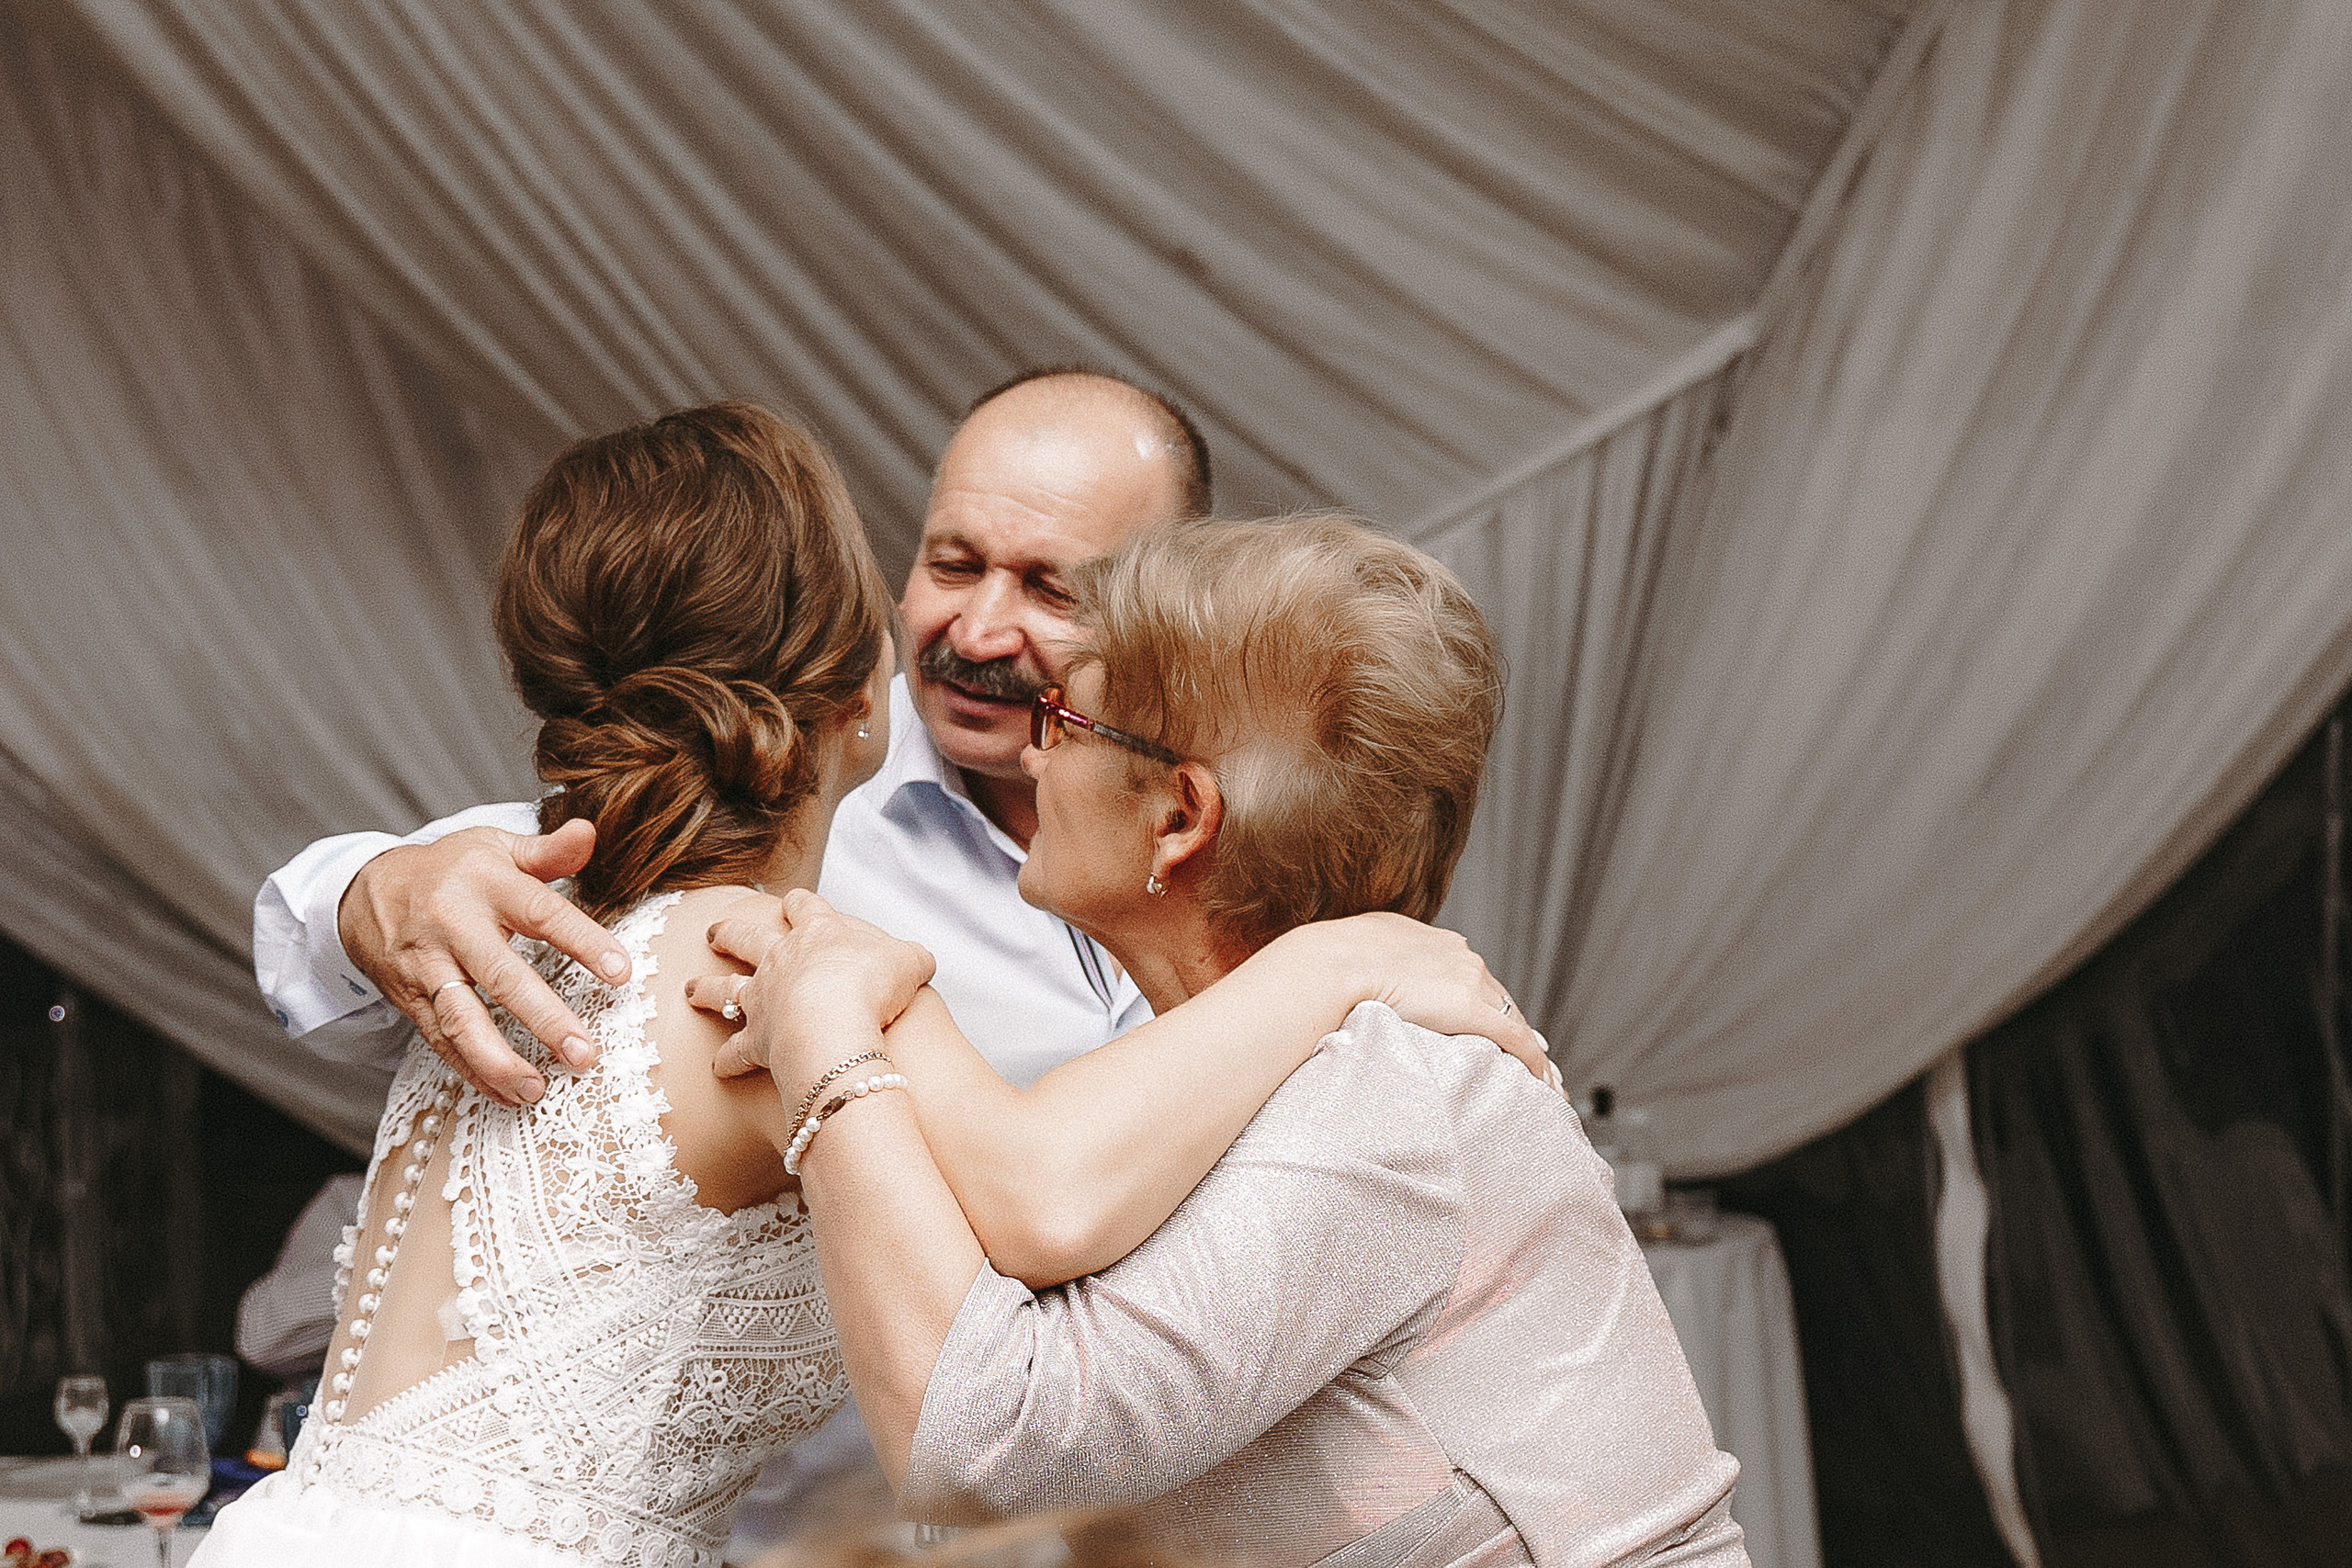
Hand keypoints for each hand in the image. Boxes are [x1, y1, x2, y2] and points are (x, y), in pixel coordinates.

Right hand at [336, 820, 629, 1104]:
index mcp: (486, 884)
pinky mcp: (409, 999)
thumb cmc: (453, 868)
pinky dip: (472, 1072)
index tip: (622, 973)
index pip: (542, 913)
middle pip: (501, 977)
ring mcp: (427, 966)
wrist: (366, 888)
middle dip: (543, 1019)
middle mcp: (454, 926)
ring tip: (536, 1091)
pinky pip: (439, 1041)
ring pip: (460, 1020)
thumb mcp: (496, 848)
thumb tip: (592, 832)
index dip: (583, 942)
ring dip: (497, 1061)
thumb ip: (548, 851)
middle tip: (584, 1054)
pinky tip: (506, 1095)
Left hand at [689, 889, 936, 1085]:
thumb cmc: (874, 984)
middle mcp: (780, 962)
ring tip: (690, 988)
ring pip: (724, 991)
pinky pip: (735, 1052)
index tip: (791, 900)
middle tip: (714, 931)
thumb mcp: (910, 961)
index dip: (799, 904)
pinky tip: (717, 1067)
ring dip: (706, 991)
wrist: (837, 1022)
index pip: (805, 909)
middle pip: (746, 940)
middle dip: (731, 933)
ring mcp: (762, 1000)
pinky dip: (726, 1061)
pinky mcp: (757, 1041)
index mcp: (818, 934)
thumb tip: (921, 961)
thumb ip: (913, 957)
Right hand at [1298, 913, 1551, 1080]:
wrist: (1329, 966)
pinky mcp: (1471, 1008)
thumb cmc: (1325, 966)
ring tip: (1545, 1077)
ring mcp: (1468, 980)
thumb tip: (1351, 987)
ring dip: (1530, 1048)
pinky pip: (1514, 1038)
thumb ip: (1367, 970)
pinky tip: (1542, 1082)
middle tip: (1533, 1052)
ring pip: (1513, 1019)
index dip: (1485, 1003)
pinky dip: (1532, 1060)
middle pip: (1499, 997)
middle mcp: (1458, 956)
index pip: (1469, 977)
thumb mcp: (1351, 957)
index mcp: (1431, 941)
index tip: (1493, 1018)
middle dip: (1515, 1025)